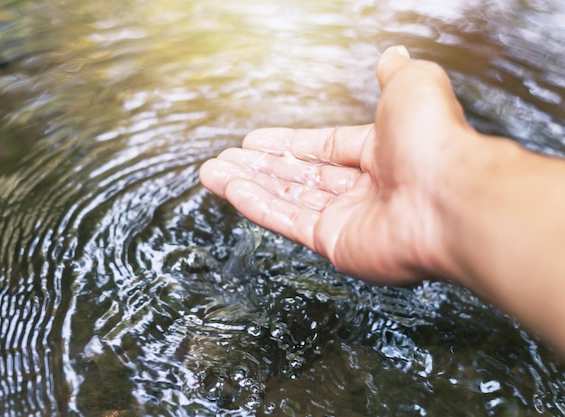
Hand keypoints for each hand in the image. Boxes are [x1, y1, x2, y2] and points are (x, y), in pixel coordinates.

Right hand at [200, 46, 476, 283]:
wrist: (449, 198)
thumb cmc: (435, 142)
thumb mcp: (413, 88)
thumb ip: (394, 75)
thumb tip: (392, 56)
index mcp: (382, 154)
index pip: (323, 147)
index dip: (287, 142)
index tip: (254, 141)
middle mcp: (366, 190)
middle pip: (300, 175)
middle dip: (258, 166)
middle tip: (224, 160)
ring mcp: (350, 220)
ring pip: (287, 199)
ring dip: (247, 185)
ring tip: (212, 174)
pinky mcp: (337, 245)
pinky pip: (288, 221)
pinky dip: (257, 205)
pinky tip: (230, 190)